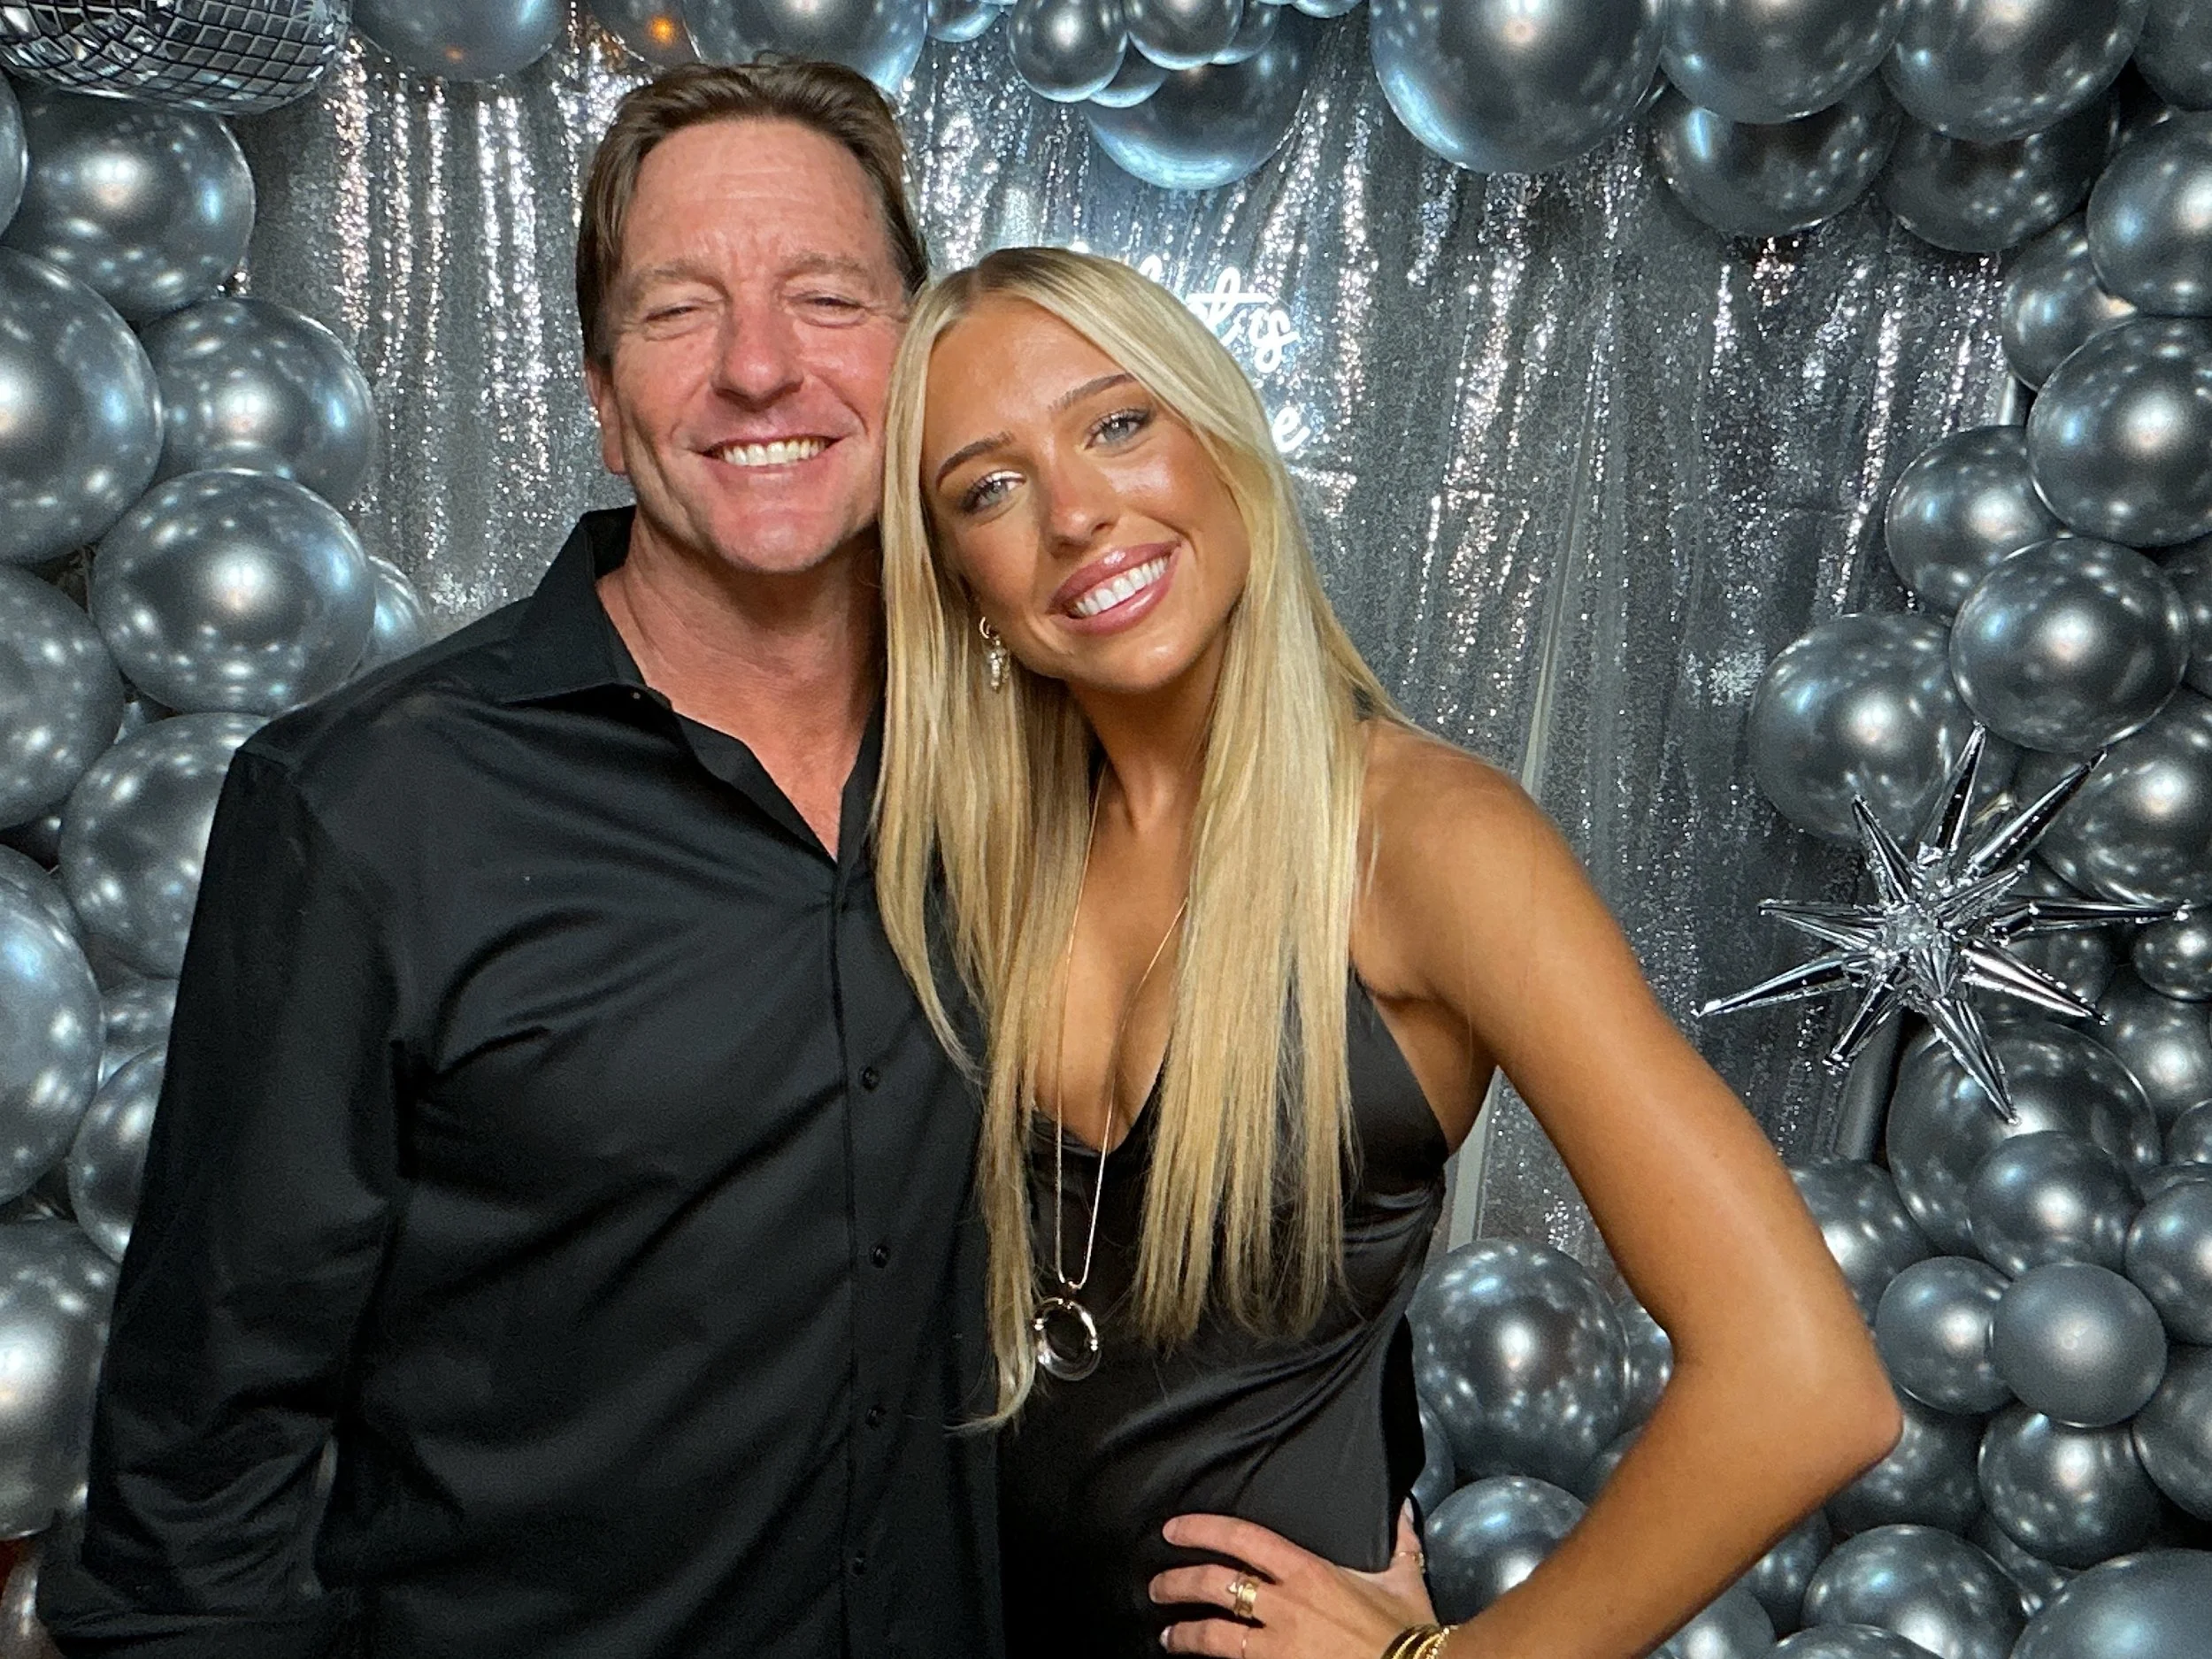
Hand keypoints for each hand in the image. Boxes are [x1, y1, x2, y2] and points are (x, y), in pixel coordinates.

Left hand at [1150, 1504, 1435, 1656]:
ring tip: (1169, 1636)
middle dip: (1178, 1583)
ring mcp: (1278, 1647)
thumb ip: (1397, 1535)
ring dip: (1185, 1634)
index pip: (1241, 1538)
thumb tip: (1400, 1504)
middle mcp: (1284, 1606)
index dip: (1201, 1530)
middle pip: (1215, 1585)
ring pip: (1215, 1635)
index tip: (1173, 1530)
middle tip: (1158, 1587)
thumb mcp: (1404, 1574)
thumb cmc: (1408, 1630)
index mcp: (1307, 1572)